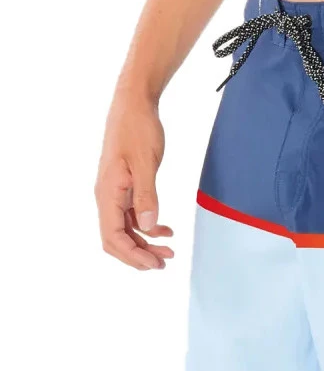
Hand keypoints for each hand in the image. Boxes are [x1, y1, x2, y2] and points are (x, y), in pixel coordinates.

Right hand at [95, 91, 173, 269]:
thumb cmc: (138, 129)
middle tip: (165, 262)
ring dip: (145, 243)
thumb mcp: (146, 162)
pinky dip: (148, 227)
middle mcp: (107, 196)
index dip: (132, 255)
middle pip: (116, 238)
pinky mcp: (125, 188)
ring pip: (126, 229)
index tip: (154, 264)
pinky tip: (166, 230)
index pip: (113, 236)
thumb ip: (147, 195)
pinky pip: (132, 216)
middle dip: (138, 254)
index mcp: (108, 192)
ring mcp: (115, 193)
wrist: (134, 105)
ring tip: (169, 252)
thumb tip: (147, 226)